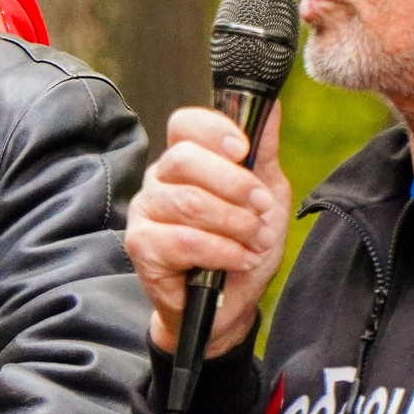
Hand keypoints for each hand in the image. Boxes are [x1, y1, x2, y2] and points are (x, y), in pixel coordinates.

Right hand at [126, 105, 288, 358]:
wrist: (228, 306)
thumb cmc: (242, 246)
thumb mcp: (267, 194)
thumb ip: (264, 151)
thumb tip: (271, 107)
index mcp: (186, 160)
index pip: (184, 124)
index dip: (213, 130)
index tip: (243, 150)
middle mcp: (160, 180)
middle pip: (185, 159)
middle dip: (234, 185)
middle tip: (260, 209)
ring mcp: (146, 212)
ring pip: (189, 202)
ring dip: (235, 224)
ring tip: (255, 241)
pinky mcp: (141, 246)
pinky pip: (184, 240)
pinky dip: (222, 251)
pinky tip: (239, 260)